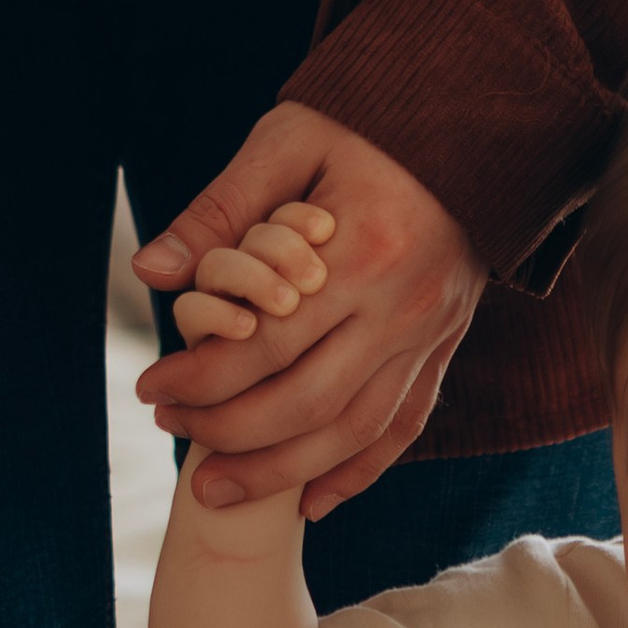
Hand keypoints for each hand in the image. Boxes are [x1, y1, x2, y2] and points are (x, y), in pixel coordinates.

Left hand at [134, 105, 485, 518]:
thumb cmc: (370, 127)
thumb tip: (153, 271)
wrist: (476, 128)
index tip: (152, 386)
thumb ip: (221, 207)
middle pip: (306, 403)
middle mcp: (400, 310)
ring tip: (218, 488)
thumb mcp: (290, 140)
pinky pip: (401, 429)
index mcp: (360, 255)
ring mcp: (428, 338)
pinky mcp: (443, 352)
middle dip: (229, 432)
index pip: (267, 344)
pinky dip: (355, 473)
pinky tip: (308, 500)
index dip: (202, 376)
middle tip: (172, 429)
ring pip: (354, 433)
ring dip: (281, 471)